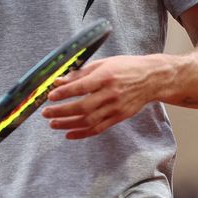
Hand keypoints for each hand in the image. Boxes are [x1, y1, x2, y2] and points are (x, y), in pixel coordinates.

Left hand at [40, 54, 168, 138]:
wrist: (151, 79)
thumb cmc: (126, 67)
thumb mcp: (103, 64)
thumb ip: (80, 73)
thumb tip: (59, 81)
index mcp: (106, 77)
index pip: (81, 87)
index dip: (64, 93)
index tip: (50, 96)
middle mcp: (111, 93)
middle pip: (83, 107)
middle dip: (61, 111)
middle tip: (46, 113)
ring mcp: (115, 108)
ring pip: (88, 120)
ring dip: (68, 124)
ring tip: (53, 124)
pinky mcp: (119, 117)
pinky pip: (98, 128)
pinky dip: (82, 133)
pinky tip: (69, 134)